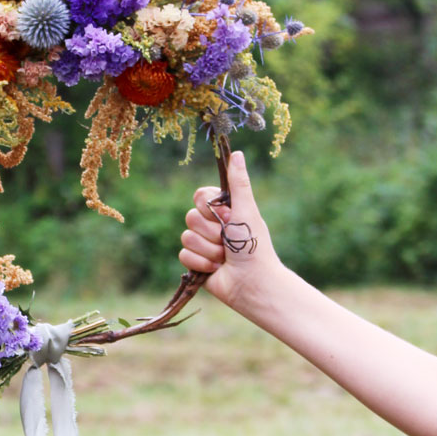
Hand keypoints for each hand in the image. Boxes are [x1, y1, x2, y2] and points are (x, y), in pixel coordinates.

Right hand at [179, 151, 282, 314]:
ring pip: (186, 237)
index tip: (228, 216)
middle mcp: (211, 225)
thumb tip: (236, 152)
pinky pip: (183, 256)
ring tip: (225, 257)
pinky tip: (215, 269)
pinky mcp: (195, 263)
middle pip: (190, 217)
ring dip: (208, 250)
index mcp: (223, 210)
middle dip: (211, 232)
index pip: (199, 196)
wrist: (252, 283)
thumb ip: (239, 183)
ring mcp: (202, 244)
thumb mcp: (246, 210)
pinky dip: (201, 263)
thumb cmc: (254, 246)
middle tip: (228, 240)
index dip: (209, 208)